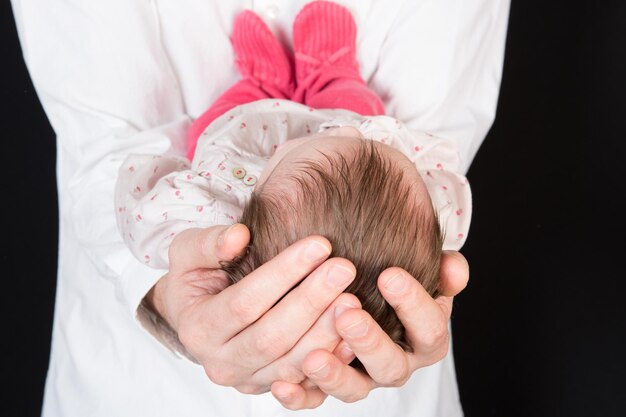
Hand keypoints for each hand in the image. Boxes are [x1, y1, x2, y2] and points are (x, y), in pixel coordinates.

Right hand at [146, 224, 358, 393]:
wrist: (196, 314)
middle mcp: (221, 362)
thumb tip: (239, 236)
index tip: (320, 244)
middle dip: (312, 301)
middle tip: (344, 268)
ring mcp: (247, 381)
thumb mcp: (188, 251)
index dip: (284, 273)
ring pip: (292, 364)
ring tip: (353, 298)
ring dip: (326, 333)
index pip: (245, 302)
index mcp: (198, 328)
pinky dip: (331, 364)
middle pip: (272, 337)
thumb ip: (209, 242)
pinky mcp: (271, 388)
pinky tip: (352, 338)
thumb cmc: (198, 277)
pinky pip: (306, 385)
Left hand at [270, 250, 469, 408]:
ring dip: (335, 375)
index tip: (389, 274)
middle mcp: (397, 363)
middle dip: (370, 341)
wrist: (369, 299)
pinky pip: (316, 401)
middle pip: (391, 365)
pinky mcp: (332, 388)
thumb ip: (441, 269)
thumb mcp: (423, 272)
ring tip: (313, 357)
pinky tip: (281, 384)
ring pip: (355, 389)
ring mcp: (364, 379)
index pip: (429, 327)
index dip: (413, 303)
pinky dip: (299, 396)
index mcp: (424, 337)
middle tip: (347, 312)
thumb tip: (454, 268)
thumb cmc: (394, 283)